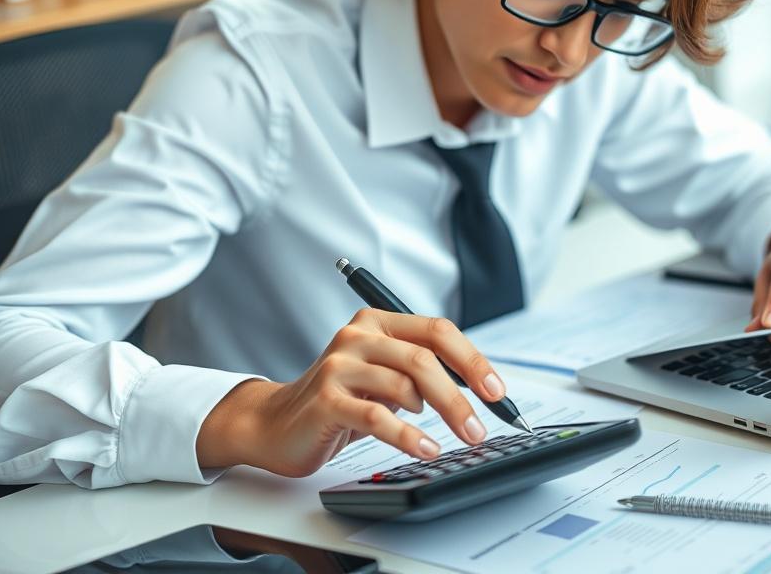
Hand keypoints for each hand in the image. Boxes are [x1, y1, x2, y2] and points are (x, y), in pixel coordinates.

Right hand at [196, 309, 505, 476]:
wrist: (274, 424)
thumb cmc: (338, 401)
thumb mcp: (383, 378)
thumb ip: (420, 371)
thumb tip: (479, 387)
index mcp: (378, 323)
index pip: (437, 331)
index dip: (473, 361)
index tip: (496, 393)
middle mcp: (358, 336)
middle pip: (424, 359)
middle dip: (461, 397)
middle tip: (480, 428)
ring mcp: (339, 366)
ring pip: (405, 385)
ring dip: (437, 416)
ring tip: (448, 439)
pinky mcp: (326, 399)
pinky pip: (378, 416)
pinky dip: (408, 435)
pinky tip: (425, 448)